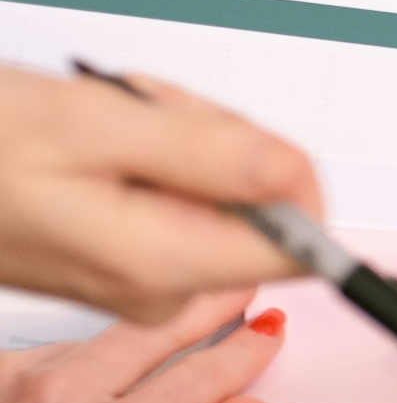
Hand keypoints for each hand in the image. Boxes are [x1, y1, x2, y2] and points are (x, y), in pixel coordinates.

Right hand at [0, 65, 323, 321]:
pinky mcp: (126, 257)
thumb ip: (207, 154)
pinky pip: (175, 197)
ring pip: (216, 195)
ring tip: (107, 121)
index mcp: (160, 265)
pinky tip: (95, 140)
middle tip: (141, 113)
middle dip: (212, 142)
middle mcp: (159, 289)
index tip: (228, 136)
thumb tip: (296, 177)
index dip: (285, 177)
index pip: (296, 247)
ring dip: (175, 140)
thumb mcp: (93, 125)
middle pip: (257, 211)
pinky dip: (148, 155)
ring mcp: (142, 279)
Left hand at [0, 291, 284, 402]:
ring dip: (142, 338)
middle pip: (158, 329)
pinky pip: (57, 352)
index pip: (205, 375)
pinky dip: (86, 362)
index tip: (267, 331)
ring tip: (174, 337)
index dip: (246, 348)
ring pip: (106, 339)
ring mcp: (22, 378)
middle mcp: (67, 396)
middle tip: (235, 290)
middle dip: (205, 305)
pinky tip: (98, 384)